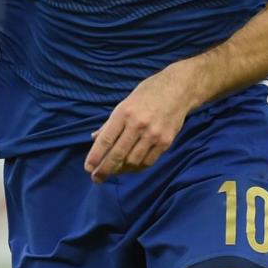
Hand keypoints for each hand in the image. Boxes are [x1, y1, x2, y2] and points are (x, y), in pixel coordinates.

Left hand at [85, 66, 196, 181]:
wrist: (178, 89)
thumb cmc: (148, 94)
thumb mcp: (125, 103)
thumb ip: (111, 123)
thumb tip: (94, 138)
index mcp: (124, 113)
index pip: (105, 140)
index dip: (95, 156)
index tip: (88, 168)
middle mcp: (138, 124)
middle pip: (117, 154)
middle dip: (105, 169)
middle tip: (97, 178)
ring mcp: (153, 134)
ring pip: (133, 161)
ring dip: (121, 170)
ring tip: (114, 171)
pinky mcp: (166, 141)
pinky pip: (148, 161)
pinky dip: (137, 167)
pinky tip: (131, 167)